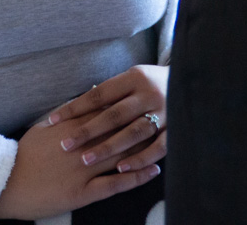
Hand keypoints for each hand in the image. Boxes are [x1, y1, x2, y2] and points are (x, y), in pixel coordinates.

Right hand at [0, 112, 161, 220]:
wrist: (6, 181)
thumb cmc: (23, 154)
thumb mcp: (43, 127)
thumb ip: (66, 114)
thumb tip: (85, 100)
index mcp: (70, 128)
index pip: (105, 113)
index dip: (126, 106)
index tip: (143, 99)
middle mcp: (81, 146)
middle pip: (117, 131)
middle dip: (140, 123)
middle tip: (162, 115)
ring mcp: (83, 170)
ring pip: (121, 155)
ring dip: (144, 148)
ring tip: (164, 141)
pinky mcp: (83, 192)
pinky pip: (115, 184)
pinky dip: (136, 177)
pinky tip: (152, 171)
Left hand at [44, 64, 168, 174]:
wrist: (194, 81)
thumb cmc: (152, 83)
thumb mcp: (132, 79)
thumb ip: (111, 92)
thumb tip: (77, 102)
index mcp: (134, 77)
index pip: (98, 94)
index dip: (74, 107)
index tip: (52, 120)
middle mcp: (148, 94)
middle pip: (113, 114)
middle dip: (87, 130)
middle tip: (65, 144)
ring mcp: (165, 113)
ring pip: (133, 132)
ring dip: (109, 147)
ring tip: (86, 159)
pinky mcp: (177, 129)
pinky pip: (157, 147)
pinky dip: (139, 159)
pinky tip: (121, 169)